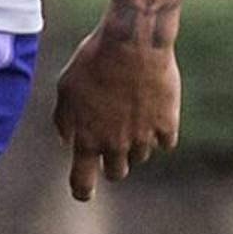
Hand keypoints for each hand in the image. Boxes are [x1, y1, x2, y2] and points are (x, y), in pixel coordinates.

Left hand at [51, 18, 179, 200]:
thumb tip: (69, 141)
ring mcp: (142, 137)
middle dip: (113, 161)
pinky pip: (165, 142)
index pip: (82, 183)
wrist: (131, 41)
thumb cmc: (93, 60)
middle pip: (116, 172)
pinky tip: (154, 108)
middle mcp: (115, 145)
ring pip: (141, 156)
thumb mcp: (66, 88)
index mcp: (86, 139)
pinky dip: (160, 131)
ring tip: (132, 110)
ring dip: (136, 143)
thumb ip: (65, 120)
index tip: (85, 192)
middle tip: (113, 138)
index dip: (83, 191)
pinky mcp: (167, 125)